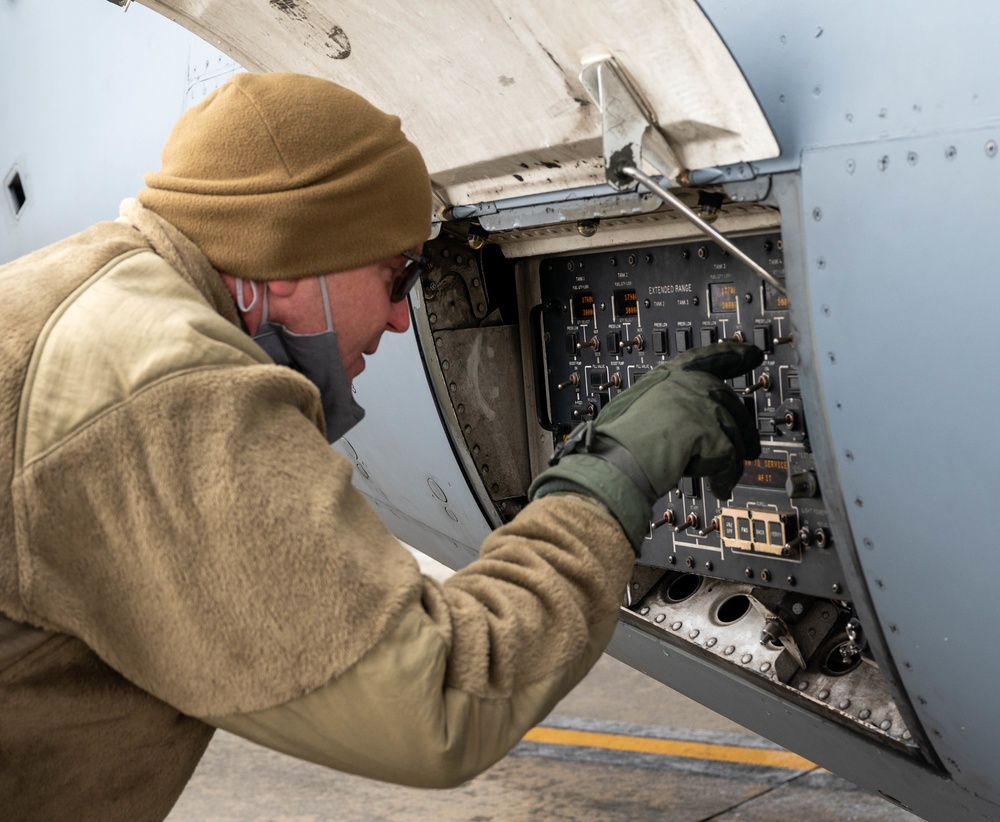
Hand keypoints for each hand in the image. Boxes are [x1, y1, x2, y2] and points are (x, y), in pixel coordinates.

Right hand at [528, 342, 763, 550]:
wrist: (616, 459)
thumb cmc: (618, 439)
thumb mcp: (641, 405)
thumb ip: (669, 404)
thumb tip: (688, 424)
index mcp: (670, 374)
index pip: (709, 357)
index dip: (734, 355)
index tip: (752, 354)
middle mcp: (690, 384)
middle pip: (730, 404)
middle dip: (743, 430)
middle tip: (750, 448)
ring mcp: (702, 407)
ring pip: (734, 435)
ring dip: (731, 461)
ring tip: (723, 478)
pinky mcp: (712, 434)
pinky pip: (731, 460)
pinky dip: (726, 477)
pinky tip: (720, 488)